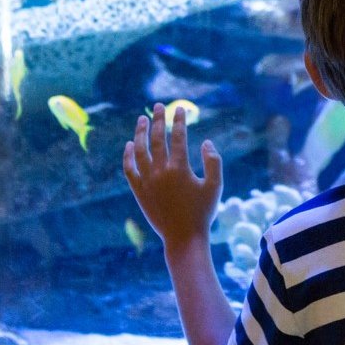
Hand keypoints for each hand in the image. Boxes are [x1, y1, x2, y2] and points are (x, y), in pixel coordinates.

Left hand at [122, 102, 222, 250]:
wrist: (183, 237)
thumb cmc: (203, 212)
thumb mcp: (215, 186)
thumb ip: (214, 162)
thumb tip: (205, 142)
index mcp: (180, 168)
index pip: (178, 136)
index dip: (179, 121)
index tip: (180, 109)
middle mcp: (161, 171)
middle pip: (157, 138)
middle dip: (158, 119)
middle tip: (158, 106)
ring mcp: (147, 181)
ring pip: (140, 150)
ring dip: (140, 132)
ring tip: (141, 119)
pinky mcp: (139, 191)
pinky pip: (129, 169)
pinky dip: (128, 155)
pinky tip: (130, 145)